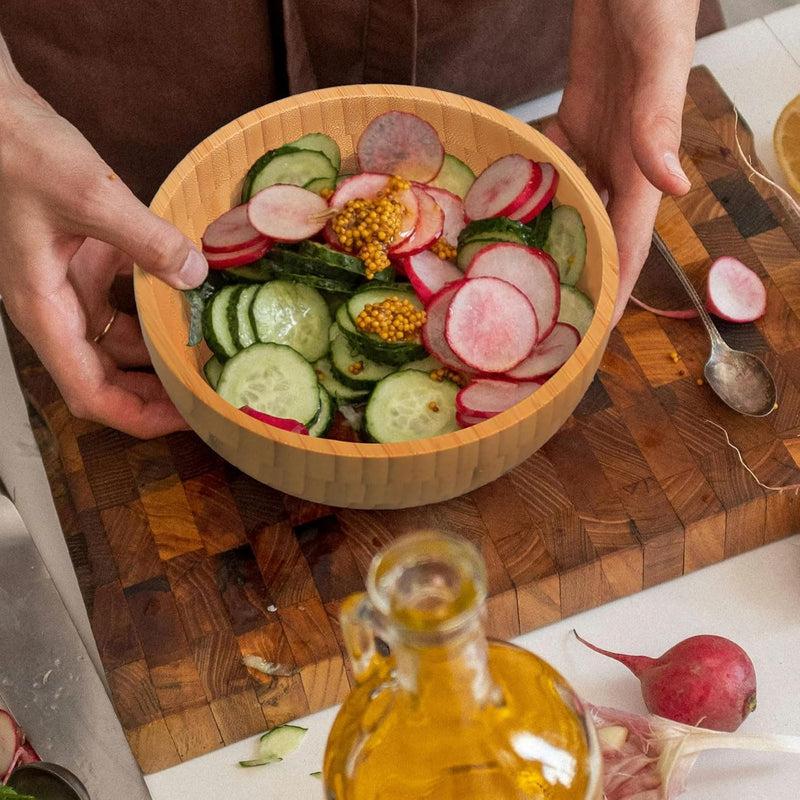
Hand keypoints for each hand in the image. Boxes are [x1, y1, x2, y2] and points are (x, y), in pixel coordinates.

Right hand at [0, 45, 207, 437]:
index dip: (139, 417)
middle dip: (156, 393)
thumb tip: (195, 276)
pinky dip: (156, 305)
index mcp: (44, 310)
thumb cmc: (16, 150)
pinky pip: (124, 299)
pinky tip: (192, 299)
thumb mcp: (89, 194)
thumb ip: (146, 239)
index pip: (90, 394)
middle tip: (209, 392)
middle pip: (108, 377)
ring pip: (118, 341)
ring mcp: (68, 285)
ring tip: (209, 355)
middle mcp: (55, 308)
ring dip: (159, 352)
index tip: (186, 418)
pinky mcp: (83, 259)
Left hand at [546, 0, 698, 323]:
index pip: (631, 244)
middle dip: (578, 282)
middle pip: (598, 236)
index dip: (614, 292)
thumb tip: (673, 186)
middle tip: (541, 321)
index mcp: (643, 163)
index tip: (591, 337)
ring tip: (516, 278)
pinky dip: (528, 187)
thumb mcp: (658, 62)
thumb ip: (660, 122)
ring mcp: (595, 140)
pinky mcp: (573, 116)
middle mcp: (619, 161)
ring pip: (572, 204)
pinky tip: (501, 207)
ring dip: (549, 242)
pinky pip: (549, 162)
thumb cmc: (654, 2)